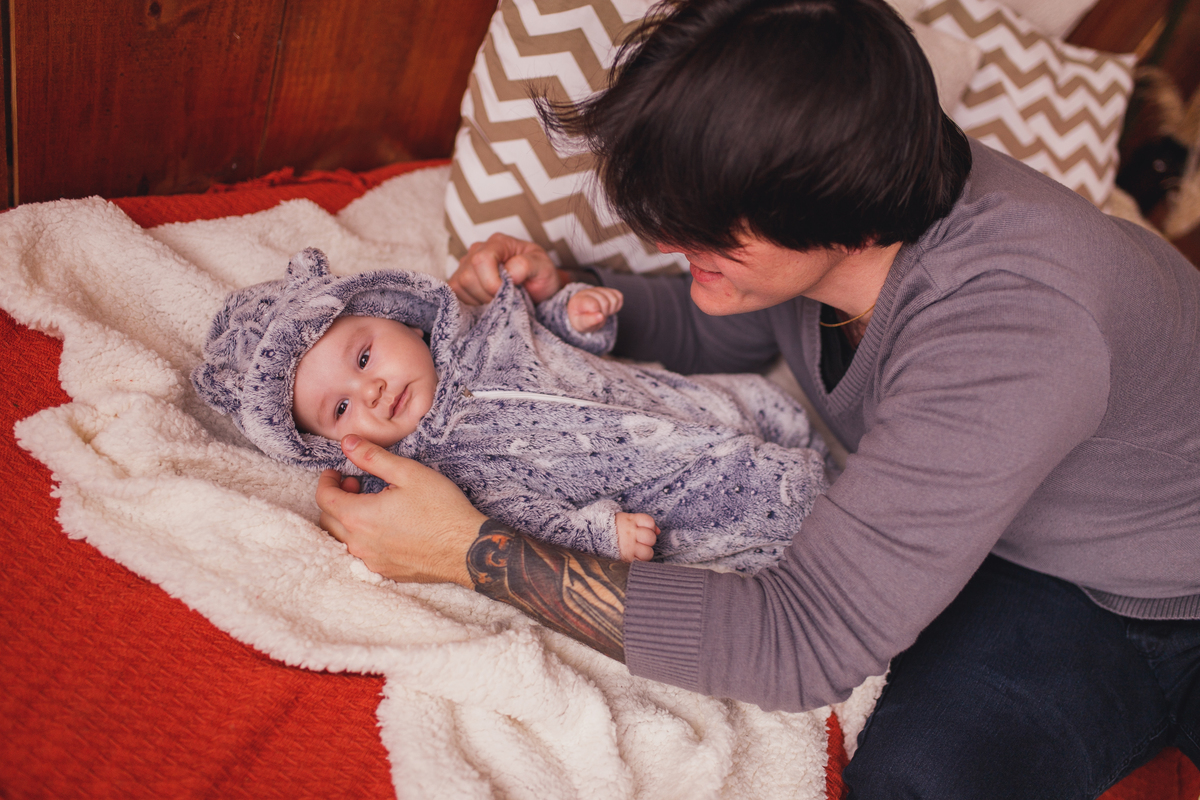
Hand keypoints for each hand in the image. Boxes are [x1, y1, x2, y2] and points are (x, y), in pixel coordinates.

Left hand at [316, 435, 485, 585]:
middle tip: (356, 484)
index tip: (337, 471)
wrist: (467, 548)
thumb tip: (347, 443)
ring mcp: (371, 561)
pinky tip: (385, 526)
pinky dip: (363, 537)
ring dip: (348, 519)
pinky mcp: (386, 571)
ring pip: (344, 539)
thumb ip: (372, 457)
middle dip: (336, 498)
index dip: (327, 481)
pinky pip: (363, 554)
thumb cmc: (440, 509)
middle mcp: (359, 544)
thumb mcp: (408, 473)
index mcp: (359, 517)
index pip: (324, 498)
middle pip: (328, 521)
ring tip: (371, 504)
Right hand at [449, 233, 561, 304]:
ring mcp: (465, 265)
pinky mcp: (459, 281)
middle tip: (505, 299)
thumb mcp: (544, 268)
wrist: (537, 287)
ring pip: (459, 287)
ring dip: (479, 301)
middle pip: (467, 276)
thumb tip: (509, 272)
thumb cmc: (540, 275)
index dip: (491, 282)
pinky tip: (486, 303)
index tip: (508, 293)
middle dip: (487, 295)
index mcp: (498, 243)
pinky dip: (470, 304)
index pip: (482, 259)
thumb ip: (527, 265)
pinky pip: (454, 295)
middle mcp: (477, 250)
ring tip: (498, 300)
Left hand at [567, 286, 623, 332]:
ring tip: (602, 313)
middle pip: (605, 303)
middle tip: (597, 317)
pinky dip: (616, 306)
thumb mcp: (581, 324)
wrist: (583, 312)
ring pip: (614, 299)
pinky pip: (619, 297)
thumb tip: (600, 316)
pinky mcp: (608, 290)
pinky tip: (608, 308)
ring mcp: (599, 289)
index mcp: (579, 300)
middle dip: (604, 314)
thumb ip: (589, 321)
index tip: (593, 319)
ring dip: (610, 310)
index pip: (594, 305)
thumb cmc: (581, 319)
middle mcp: (589, 291)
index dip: (597, 315)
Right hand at [616, 512, 658, 561]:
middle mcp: (630, 533)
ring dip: (646, 552)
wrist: (591, 535)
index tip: (644, 529)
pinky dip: (640, 561)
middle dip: (649, 540)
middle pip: (651, 537)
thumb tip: (658, 531)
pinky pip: (641, 562)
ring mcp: (628, 546)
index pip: (649, 522)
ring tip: (638, 550)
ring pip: (648, 552)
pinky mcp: (625, 558)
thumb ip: (642, 523)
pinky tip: (634, 557)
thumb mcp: (625, 519)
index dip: (651, 527)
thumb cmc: (611, 527)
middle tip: (640, 541)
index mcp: (630, 520)